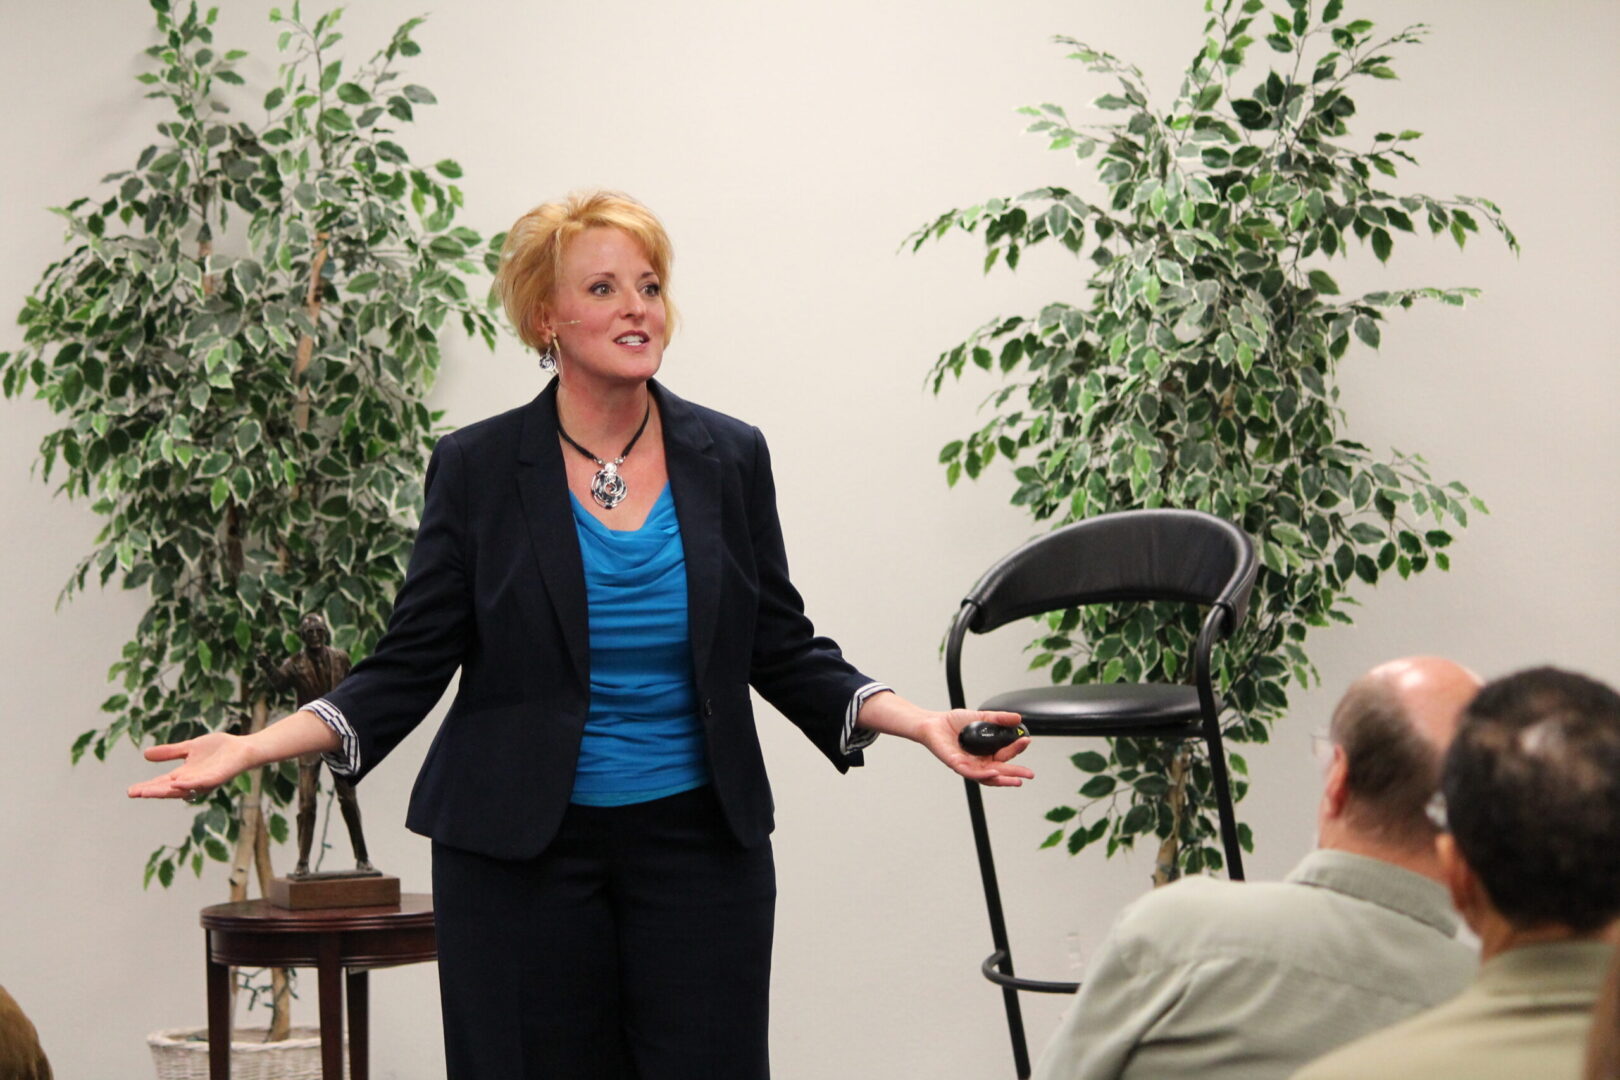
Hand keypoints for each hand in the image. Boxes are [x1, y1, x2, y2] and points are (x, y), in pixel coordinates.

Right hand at [126, 732, 258, 800]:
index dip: (147, 787)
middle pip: (169, 789)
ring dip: (165, 790)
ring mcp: (205, 781)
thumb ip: (170, 752)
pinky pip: (202, 782)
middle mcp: (193, 782)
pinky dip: (190, 784)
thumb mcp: (189, 748)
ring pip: (183, 789)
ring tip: (147, 791)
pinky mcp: (218, 777)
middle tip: (133, 793)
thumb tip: (145, 754)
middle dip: (151, 791)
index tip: (130, 791)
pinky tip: (178, 783)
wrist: (244, 748)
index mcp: (185, 776)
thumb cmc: (219, 749)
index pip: (162, 783)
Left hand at [916, 709, 1032, 786]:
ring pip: (987, 776)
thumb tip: (1018, 718)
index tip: (1026, 740)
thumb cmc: (954, 722)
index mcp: (986, 752)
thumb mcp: (981, 717)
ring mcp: (967, 765)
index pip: (1005, 755)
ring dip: (1003, 779)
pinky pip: (971, 772)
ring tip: (1017, 781)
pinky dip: (984, 774)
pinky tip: (994, 772)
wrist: (933, 722)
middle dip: (1015, 773)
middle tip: (1030, 774)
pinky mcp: (955, 764)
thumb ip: (998, 719)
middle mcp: (978, 762)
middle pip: (1000, 771)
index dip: (1016, 749)